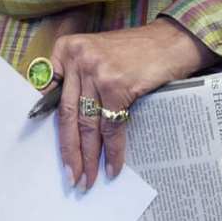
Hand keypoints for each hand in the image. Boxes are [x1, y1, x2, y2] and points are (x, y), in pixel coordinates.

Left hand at [51, 17, 216, 188]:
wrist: (171, 41)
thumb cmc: (135, 52)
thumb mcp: (98, 56)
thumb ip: (78, 80)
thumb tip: (67, 125)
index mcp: (67, 49)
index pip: (49, 95)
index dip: (49, 126)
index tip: (50, 151)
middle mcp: (78, 58)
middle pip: (68, 114)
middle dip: (70, 151)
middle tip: (71, 177)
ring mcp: (97, 71)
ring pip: (88, 124)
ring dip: (89, 157)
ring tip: (88, 179)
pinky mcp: (117, 85)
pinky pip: (111, 127)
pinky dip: (113, 151)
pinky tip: (112, 166)